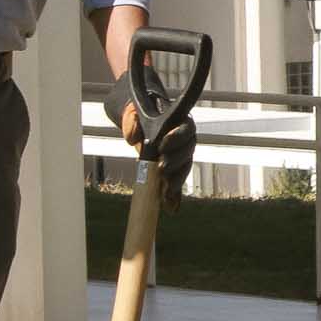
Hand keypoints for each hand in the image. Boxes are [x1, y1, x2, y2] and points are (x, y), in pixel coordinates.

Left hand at [109, 90, 200, 204]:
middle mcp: (185, 139)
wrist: (140, 125)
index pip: (185, 128)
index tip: (162, 145)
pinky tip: (170, 206)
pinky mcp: (175, 172)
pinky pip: (178, 183)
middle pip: (188, 151)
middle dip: (176, 162)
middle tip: (162, 169)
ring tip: (166, 191)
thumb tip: (133, 138)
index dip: (177, 137)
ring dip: (176, 180)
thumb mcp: (132, 113)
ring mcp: (182, 156)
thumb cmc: (140, 115)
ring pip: (184, 169)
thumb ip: (131, 123)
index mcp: (180, 121)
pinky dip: (175, 196)